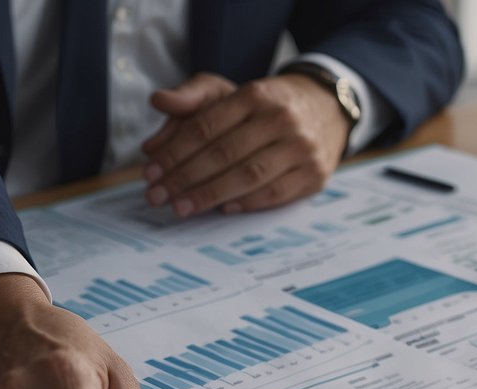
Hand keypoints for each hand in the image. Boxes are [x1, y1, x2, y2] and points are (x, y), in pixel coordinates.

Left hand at [141, 71, 349, 217]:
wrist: (326, 109)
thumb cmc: (266, 105)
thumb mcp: (230, 91)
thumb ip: (192, 95)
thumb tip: (158, 101)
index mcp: (256, 94)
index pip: (206, 127)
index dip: (173, 152)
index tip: (150, 172)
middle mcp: (282, 119)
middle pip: (223, 154)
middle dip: (184, 178)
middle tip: (156, 196)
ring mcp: (302, 148)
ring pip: (248, 177)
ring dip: (209, 196)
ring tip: (181, 208)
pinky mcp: (314, 175)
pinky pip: (274, 194)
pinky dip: (245, 204)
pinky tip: (221, 209)